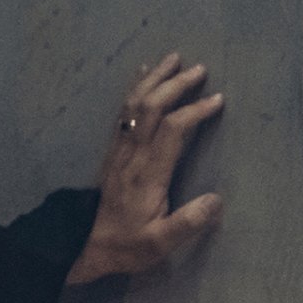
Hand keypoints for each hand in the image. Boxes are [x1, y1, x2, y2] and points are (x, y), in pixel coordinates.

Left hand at [65, 52, 223, 284]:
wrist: (85, 243)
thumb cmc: (128, 243)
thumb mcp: (160, 243)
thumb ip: (188, 222)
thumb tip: (216, 199)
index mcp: (149, 172)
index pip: (173, 130)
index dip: (194, 111)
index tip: (217, 100)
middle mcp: (133, 153)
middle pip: (153, 108)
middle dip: (176, 85)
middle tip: (200, 68)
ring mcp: (120, 148)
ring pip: (135, 104)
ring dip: (155, 79)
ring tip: (173, 59)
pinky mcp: (113, 149)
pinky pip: (124, 111)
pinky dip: (136, 89)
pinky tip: (143, 75)